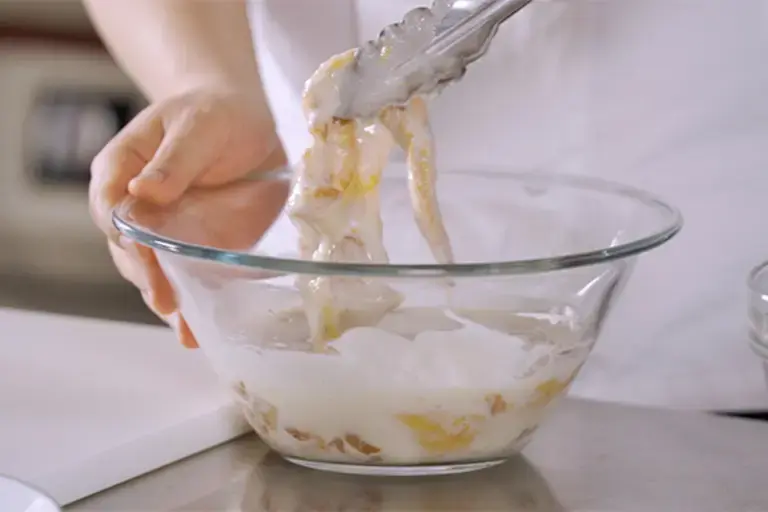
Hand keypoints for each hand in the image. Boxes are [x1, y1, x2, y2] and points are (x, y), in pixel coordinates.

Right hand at [89, 87, 286, 347]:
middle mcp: (136, 208)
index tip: (144, 256)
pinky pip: (188, 280)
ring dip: (168, 301)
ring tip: (186, 329)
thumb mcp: (198, 125)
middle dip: (147, 278)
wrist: (247, 123)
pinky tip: (197, 331)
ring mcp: (165, 233)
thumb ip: (174, 160)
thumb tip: (142, 192)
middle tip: (167, 302)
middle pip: (128, 251)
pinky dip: (192, 305)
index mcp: (122, 170)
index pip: (110, 209)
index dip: (126, 236)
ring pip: (154, 273)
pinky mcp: (196, 249)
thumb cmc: (215, 113)